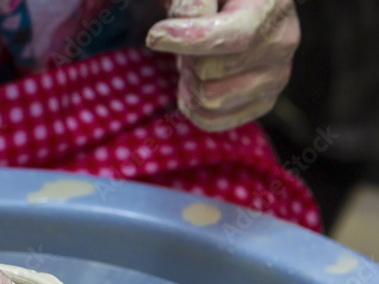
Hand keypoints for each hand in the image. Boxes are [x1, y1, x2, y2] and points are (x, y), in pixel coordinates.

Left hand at [146, 0, 299, 131]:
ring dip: (190, 80)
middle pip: (207, 70)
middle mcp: (282, 45)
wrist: (243, 6)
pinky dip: (193, 104)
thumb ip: (192, 4)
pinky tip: (196, 81)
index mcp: (271, 9)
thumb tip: (171, 32)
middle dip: (187, 56)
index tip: (155, 35)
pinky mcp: (262, 103)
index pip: (229, 38)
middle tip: (187, 40)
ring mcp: (276, 78)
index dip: (187, 40)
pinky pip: (211, 120)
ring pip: (208, 100)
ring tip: (196, 59)